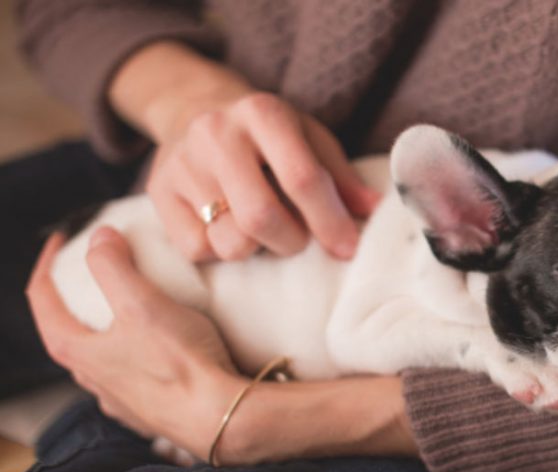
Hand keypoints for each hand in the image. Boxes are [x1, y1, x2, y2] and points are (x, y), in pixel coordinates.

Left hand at [27, 228, 417, 463]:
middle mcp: (110, 384)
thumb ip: (122, 270)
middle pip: (77, 335)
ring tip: (143, 290)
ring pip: (116, 355)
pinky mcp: (178, 410)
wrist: (241, 424)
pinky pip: (150, 371)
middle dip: (84, 296)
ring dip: (119, 322)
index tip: (61, 233)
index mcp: (94, 358)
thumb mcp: (153, 311)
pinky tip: (180, 332)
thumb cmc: (197, 370)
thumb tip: (101, 234)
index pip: (48, 307)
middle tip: (104, 259)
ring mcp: (143, 401)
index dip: (48, 268)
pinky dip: (152, 345)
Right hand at [111, 42, 378, 260]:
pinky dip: (221, 251)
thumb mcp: (310, 139)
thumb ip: (340, 177)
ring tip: (262, 230)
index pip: (301, 178)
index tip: (347, 248)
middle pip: (261, 216)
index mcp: (263, 113)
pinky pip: (197, 250)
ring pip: (229, 240)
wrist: (193, 108)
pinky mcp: (158, 193)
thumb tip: (373, 210)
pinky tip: (228, 228)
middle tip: (298, 239)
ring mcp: (182, 163)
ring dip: (257, 249)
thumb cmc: (268, 134)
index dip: (329, 220)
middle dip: (291, 241)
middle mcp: (216, 133)